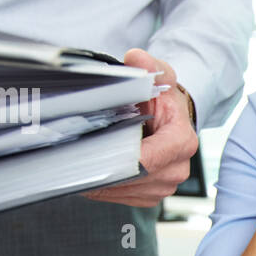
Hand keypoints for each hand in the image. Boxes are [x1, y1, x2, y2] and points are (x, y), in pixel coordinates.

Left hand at [82, 48, 198, 207]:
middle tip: (74, 155)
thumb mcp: (158, 77)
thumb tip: (136, 57)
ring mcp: (166, 186)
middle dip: (103, 167)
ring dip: (101, 179)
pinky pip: (123, 198)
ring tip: (82, 161)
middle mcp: (178, 168)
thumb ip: (148, 66)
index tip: (87, 151)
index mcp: (182, 142)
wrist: (173, 118)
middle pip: (132, 179)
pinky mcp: (152, 196)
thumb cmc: (164, 100)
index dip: (115, 158)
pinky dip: (105, 187)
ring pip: (124, 192)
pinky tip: (95, 170)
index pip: (145, 161)